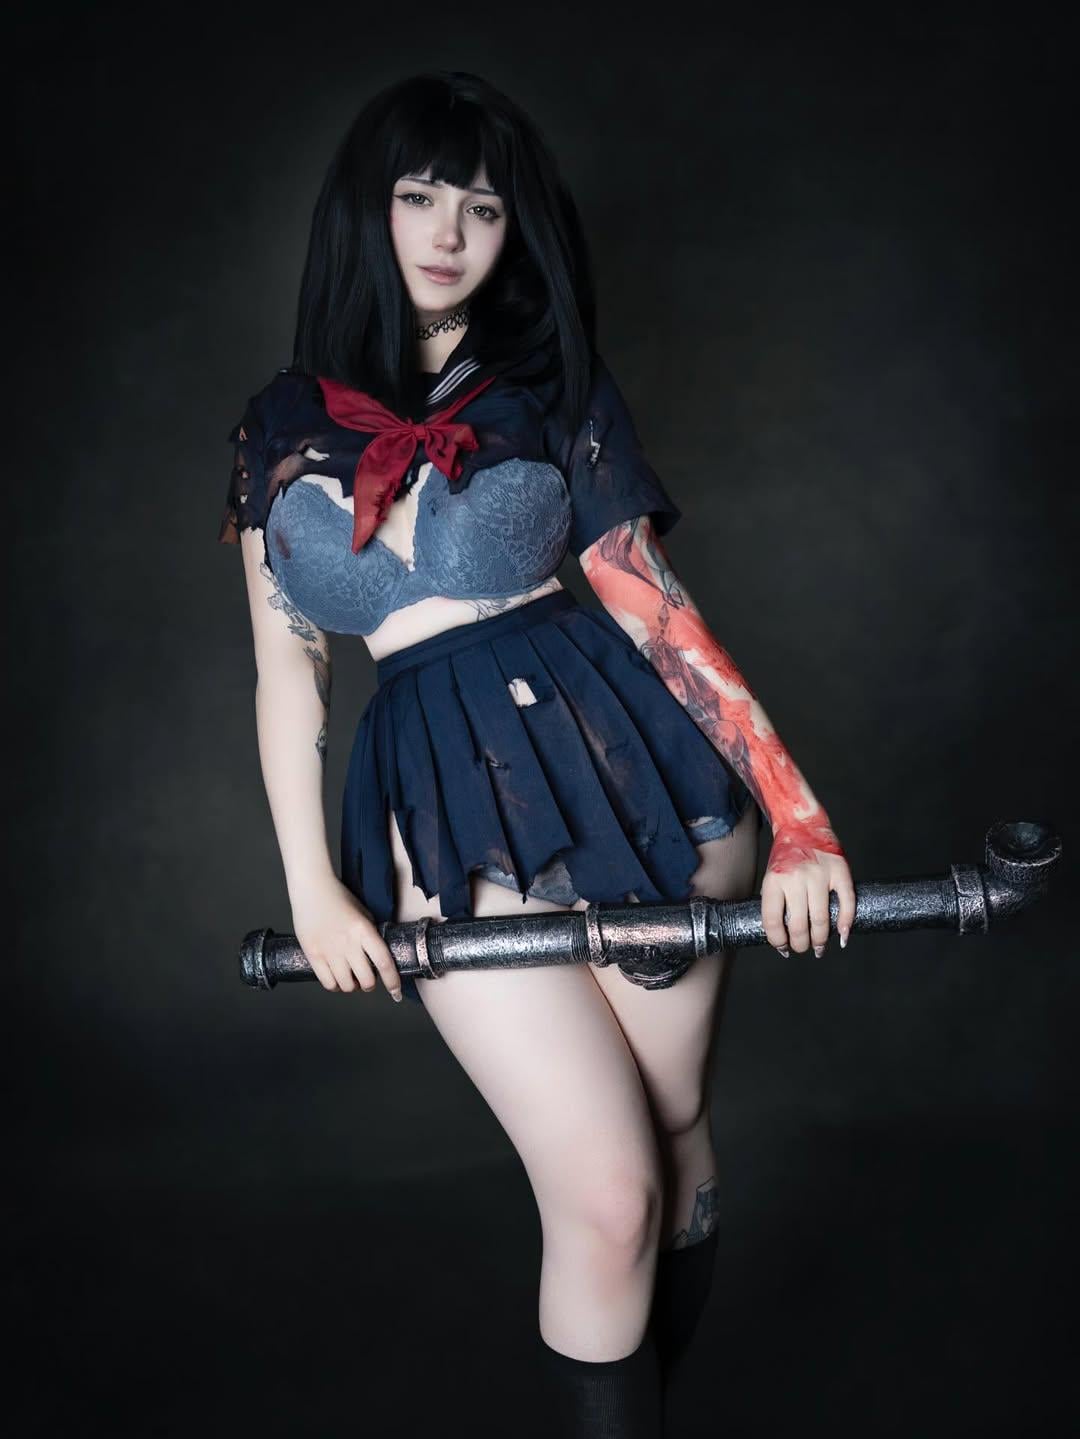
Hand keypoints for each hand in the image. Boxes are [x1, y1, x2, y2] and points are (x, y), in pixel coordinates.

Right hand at [290, 872, 402, 1000]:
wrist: (312, 889)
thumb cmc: (339, 898)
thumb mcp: (363, 913)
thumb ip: (371, 934)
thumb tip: (378, 957)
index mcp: (364, 931)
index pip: (384, 963)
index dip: (393, 981)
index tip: (396, 991)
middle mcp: (348, 943)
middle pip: (366, 980)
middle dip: (369, 984)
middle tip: (367, 980)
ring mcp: (329, 951)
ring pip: (347, 986)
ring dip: (352, 986)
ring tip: (350, 978)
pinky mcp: (313, 955)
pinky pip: (328, 983)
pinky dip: (335, 986)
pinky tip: (336, 978)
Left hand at [760, 819, 855, 955]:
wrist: (802, 825)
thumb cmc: (785, 856)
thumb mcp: (771, 877)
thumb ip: (775, 902)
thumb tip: (783, 936)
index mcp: (774, 880)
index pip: (773, 921)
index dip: (778, 941)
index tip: (783, 948)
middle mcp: (796, 878)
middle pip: (799, 925)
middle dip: (800, 944)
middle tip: (802, 948)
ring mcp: (819, 874)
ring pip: (821, 919)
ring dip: (820, 940)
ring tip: (819, 947)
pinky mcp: (839, 871)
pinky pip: (846, 902)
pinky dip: (846, 923)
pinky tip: (842, 935)